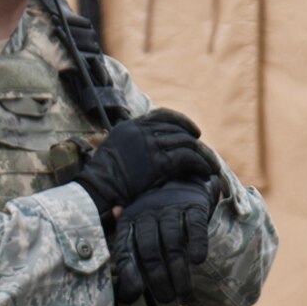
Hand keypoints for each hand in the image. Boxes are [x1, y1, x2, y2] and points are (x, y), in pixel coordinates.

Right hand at [73, 109, 212, 218]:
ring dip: (201, 154)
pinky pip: (187, 158)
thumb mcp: (113, 149)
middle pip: (177, 129)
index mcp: (130, 126)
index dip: (182, 121)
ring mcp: (149, 146)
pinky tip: (205, 171)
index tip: (194, 131)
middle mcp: (141, 131)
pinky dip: (200, 164)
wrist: (97, 190)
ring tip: (209, 164)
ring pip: (185, 142)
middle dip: (194, 140)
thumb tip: (146, 141)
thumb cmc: (103, 177)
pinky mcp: (158, 163)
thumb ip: (130, 142)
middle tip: (204, 152)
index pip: (162, 115)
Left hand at [113, 178, 218, 303]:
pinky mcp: (193, 206)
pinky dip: (197, 243)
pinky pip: (195, 226)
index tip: (135, 295)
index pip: (125, 250)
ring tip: (183, 292)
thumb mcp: (136, 231)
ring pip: (172, 242)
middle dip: (157, 278)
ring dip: (178, 270)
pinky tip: (198, 261)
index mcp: (129, 222)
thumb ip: (130, 258)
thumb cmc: (155, 218)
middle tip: (166, 299)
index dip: (129, 274)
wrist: (179, 181)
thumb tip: (125, 295)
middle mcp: (147, 214)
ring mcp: (170, 208)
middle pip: (149, 250)